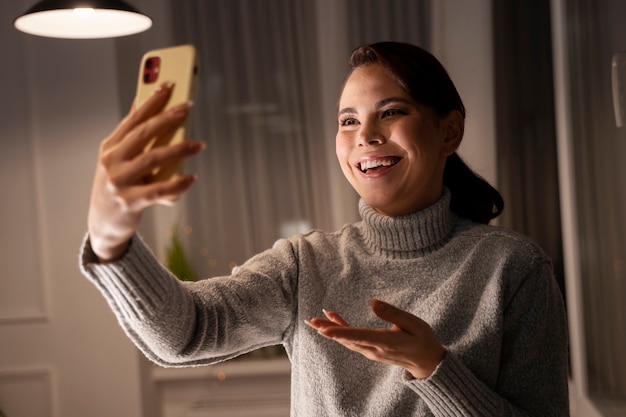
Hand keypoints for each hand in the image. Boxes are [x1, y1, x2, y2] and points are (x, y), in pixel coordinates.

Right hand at [87, 82, 204, 261]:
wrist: (102, 225)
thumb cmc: (116, 187)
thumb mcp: (116, 160)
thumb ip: (129, 136)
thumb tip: (140, 104)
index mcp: (109, 148)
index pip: (132, 120)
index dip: (150, 101)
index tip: (168, 86)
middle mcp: (112, 162)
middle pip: (144, 134)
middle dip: (167, 118)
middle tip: (188, 107)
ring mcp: (119, 182)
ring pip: (153, 159)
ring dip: (180, 149)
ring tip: (200, 144)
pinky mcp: (130, 202)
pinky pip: (159, 190)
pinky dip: (178, 183)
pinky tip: (192, 177)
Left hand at [306, 299, 444, 378]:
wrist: (427, 362)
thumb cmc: (422, 339)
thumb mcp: (413, 323)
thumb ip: (392, 313)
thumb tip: (372, 301)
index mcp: (387, 342)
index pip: (359, 336)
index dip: (340, 332)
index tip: (324, 330)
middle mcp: (375, 349)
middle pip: (348, 340)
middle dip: (328, 330)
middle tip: (311, 321)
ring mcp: (372, 352)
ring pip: (348, 341)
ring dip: (331, 330)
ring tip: (316, 318)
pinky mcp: (371, 350)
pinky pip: (352, 341)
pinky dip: (341, 330)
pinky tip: (333, 318)